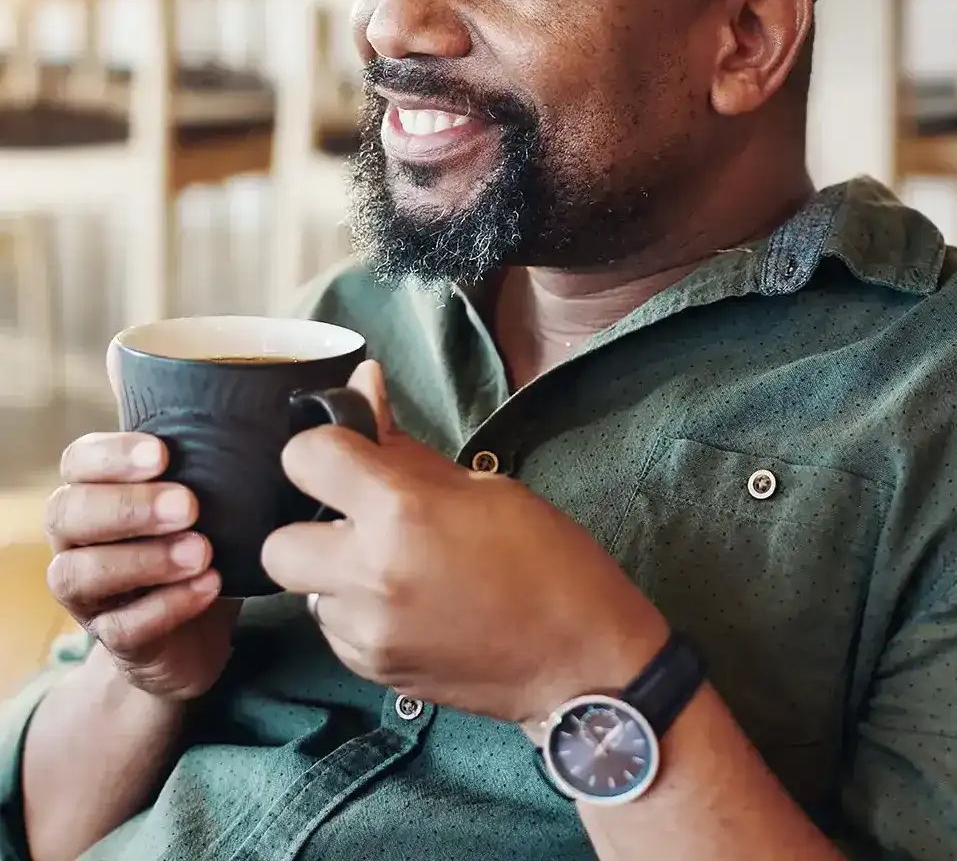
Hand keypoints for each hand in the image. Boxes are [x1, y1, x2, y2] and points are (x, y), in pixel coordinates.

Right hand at [44, 433, 239, 700]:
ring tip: (202, 551)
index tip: (163, 454)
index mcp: (95, 490)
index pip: (78, 461)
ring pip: (82, 574)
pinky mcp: (115, 640)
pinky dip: (167, 606)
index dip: (113, 455)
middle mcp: (78, 538)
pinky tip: (209, 588)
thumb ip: (199, 437)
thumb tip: (216, 369)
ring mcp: (89, 594)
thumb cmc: (199, 535)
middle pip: (69, 512)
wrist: (197, 629)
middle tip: (188, 505)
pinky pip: (124, 627)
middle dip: (129, 506)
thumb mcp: (202, 487)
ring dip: (145, 559)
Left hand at [261, 361, 667, 724]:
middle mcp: (368, 573)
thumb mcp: (482, 486)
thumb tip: (362, 383)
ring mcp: (366, 630)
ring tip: (395, 569)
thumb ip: (404, 446)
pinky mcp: (371, 670)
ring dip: (335, 573)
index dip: (325, 449)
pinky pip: (333, 629)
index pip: (305, 457)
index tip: (350, 457)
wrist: (580, 659)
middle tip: (362, 524)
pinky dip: (356, 612)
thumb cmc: (547, 558)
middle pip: (278, 543)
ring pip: (304, 591)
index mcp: (401, 511)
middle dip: (311, 527)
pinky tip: (407, 605)